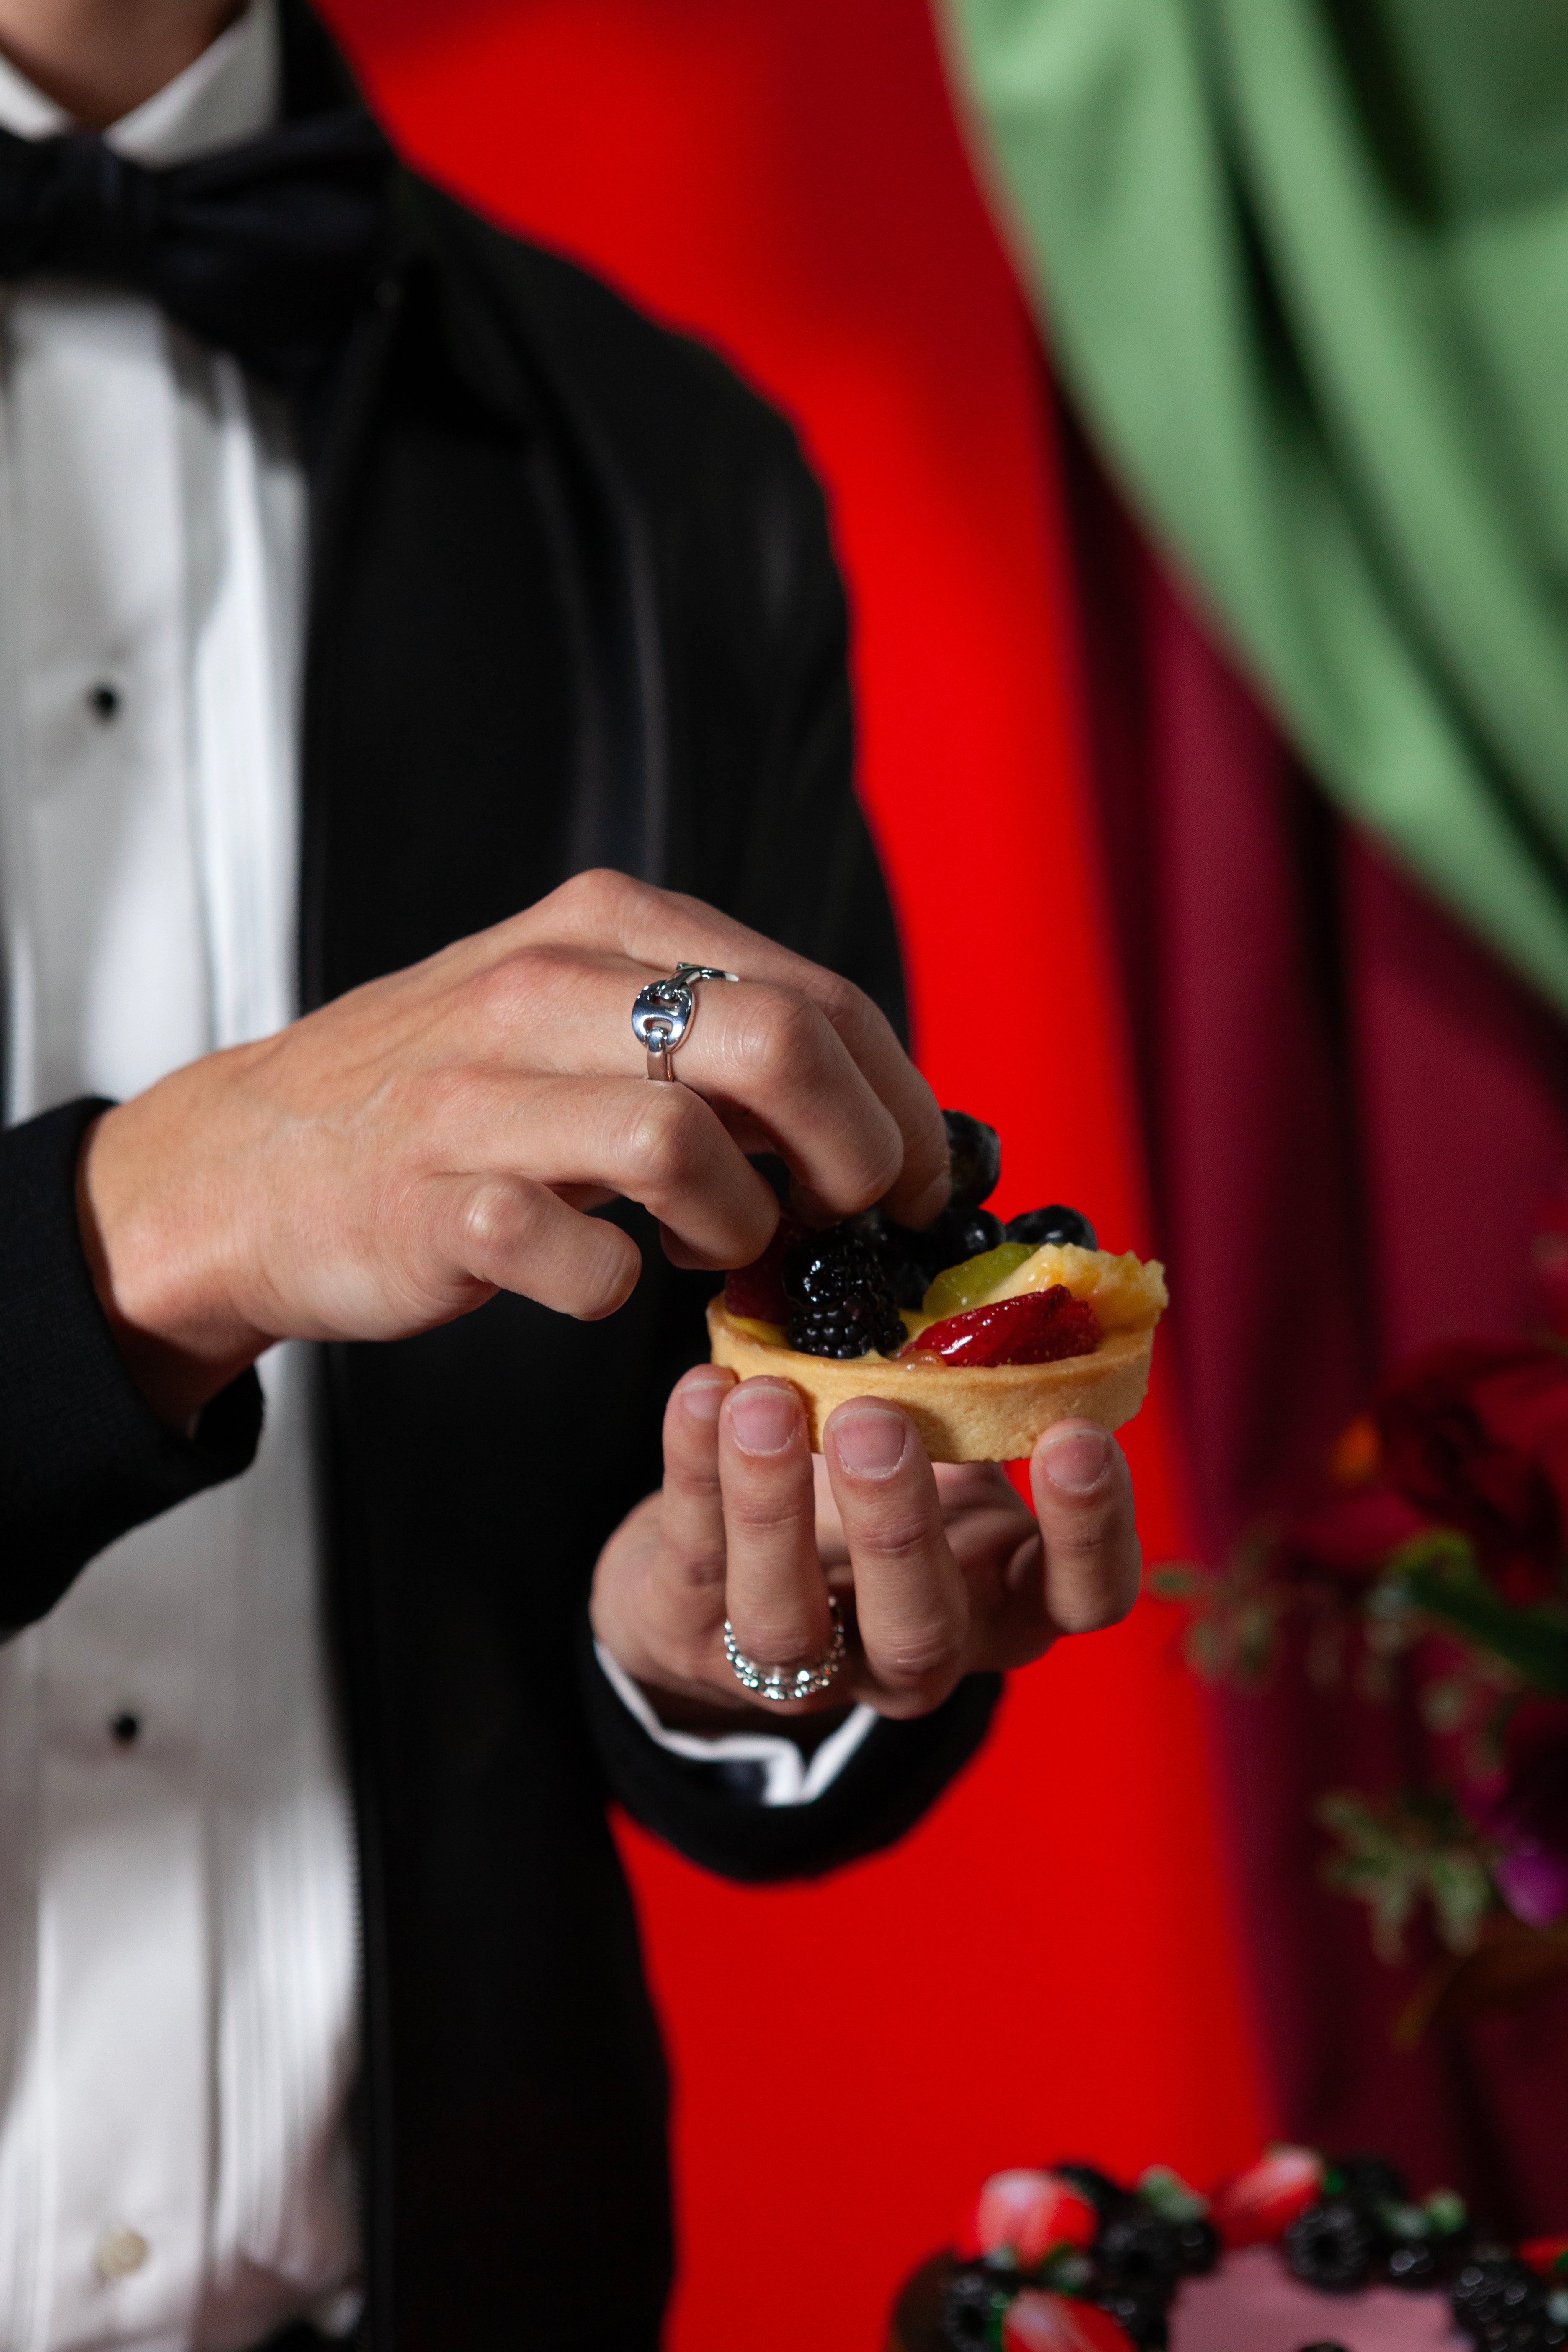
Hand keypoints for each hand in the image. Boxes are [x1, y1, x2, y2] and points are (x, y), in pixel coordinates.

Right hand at [77, 869, 948, 1425]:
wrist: (246, 1164)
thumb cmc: (447, 1099)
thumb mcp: (577, 1016)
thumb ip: (712, 1034)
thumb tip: (876, 1108)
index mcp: (602, 927)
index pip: (815, 994)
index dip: (899, 1098)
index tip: (917, 1176)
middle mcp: (542, 990)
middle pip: (778, 1045)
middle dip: (855, 1152)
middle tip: (847, 1220)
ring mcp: (479, 1099)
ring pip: (684, 1145)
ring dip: (740, 1226)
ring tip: (717, 1248)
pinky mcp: (432, 1207)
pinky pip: (577, 1258)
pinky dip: (615, 1286)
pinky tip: (602, 1276)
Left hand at [590, 1367, 1141, 1726]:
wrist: (726, 1570)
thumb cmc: (864, 1483)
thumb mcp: (943, 1443)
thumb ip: (975, 1388)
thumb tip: (1014, 1274)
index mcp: (1001, 1600)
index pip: (1083, 1599)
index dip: (1092, 1532)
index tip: (1075, 1433)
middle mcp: (913, 1656)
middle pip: (919, 1630)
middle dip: (896, 1527)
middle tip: (874, 1419)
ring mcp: (802, 1667)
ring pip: (785, 1621)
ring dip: (772, 1508)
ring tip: (764, 1401)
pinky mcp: (695, 1644)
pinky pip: (695, 1565)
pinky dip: (692, 1473)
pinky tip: (702, 1390)